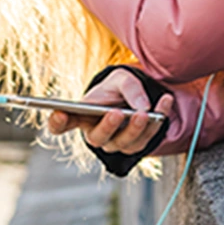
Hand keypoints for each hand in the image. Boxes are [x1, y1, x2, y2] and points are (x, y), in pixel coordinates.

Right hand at [47, 68, 173, 154]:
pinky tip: (166, 101)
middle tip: (117, 113)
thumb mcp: (121, 79)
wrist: (135, 95)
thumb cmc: (118, 88)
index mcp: (81, 116)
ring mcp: (116, 143)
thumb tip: (141, 105)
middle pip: (98, 138)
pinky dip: (159, 119)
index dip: (57, 122)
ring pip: (125, 142)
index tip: (59, 113)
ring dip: (136, 128)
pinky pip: (147, 137)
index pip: (61, 124)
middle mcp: (96, 133)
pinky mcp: (136, 145)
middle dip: (108, 126)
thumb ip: (129, 87)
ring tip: (146, 111)